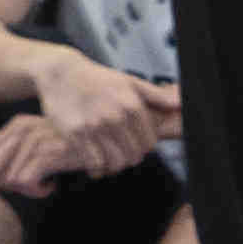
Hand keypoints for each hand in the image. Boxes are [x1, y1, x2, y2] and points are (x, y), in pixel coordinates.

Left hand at [0, 112, 73, 196]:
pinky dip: (37, 191)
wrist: (107, 143)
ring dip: (27, 190)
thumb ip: (16, 153)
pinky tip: (52, 185)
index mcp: (18, 123)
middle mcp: (24, 128)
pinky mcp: (50, 153)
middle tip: (32, 185)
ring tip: (46, 184)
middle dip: (9, 186)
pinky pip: (25, 183)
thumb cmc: (72, 147)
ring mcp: (37, 139)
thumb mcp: (41, 143)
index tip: (9, 188)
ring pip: (10, 180)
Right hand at [35, 58, 181, 178]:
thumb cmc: (97, 79)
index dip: (144, 148)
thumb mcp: (129, 82)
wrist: (62, 74)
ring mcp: (95, 126)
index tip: (136, 146)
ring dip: (114, 166)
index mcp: (131, 104)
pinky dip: (97, 169)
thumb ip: (156, 96)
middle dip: (130, 158)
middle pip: (134, 155)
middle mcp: (115, 116)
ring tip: (110, 160)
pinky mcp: (76, 135)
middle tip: (122, 154)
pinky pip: (94, 163)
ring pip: (115, 163)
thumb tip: (180, 105)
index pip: (149, 142)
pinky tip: (95, 163)